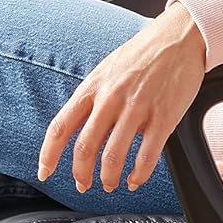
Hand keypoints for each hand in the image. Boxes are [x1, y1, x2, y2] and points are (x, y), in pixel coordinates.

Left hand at [37, 2, 206, 192]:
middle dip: (81, 174)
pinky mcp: (164, 116)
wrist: (178, 37)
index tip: (44, 172)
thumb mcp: (107, 70)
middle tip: (83, 184)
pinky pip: (147, 155)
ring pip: (113, 156)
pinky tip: (135, 180)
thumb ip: (93, 99)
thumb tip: (85, 129)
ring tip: (110, 184)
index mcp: (92, 87)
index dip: (49, 155)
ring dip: (108, 178)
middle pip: (84, 147)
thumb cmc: (143, 54)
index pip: (60, 127)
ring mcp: (137, 108)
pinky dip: (138, 175)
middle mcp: (111, 99)